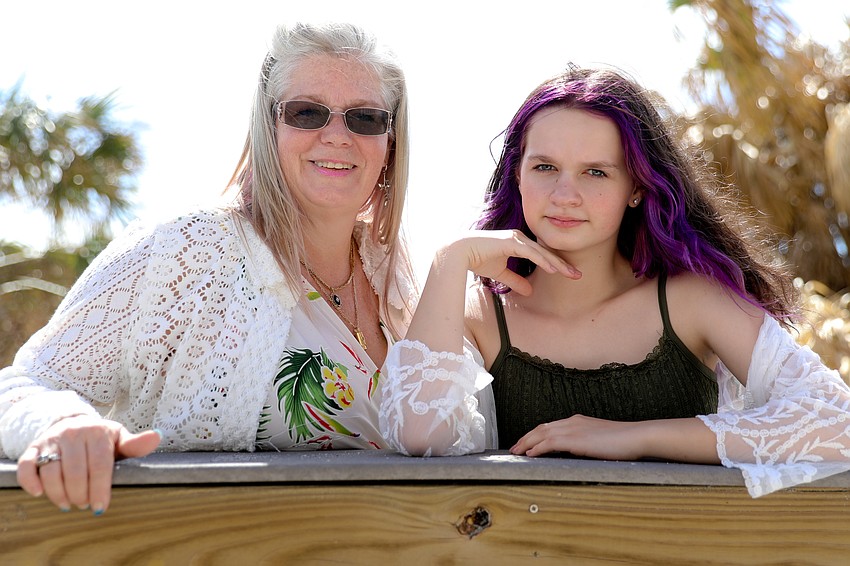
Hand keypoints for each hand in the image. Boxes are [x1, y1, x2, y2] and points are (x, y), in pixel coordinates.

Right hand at [16, 415, 161, 513]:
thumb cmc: (101, 438)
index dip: (100, 487)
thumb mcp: (119, 439)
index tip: (101, 506)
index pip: (99, 464)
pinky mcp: (33, 448)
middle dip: (80, 494)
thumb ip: (136, 444)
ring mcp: (51, 440)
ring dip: (59, 494)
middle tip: (85, 505)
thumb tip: (157, 436)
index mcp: (97, 432)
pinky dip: (31, 482)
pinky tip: (40, 494)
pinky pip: (27, 466)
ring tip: (68, 504)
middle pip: (75, 471)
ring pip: (51, 472)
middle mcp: (73, 433)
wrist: (73, 423)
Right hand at [450, 230, 579, 294]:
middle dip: (563, 264)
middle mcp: (519, 238)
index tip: (569, 275)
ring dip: (557, 263)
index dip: (556, 265)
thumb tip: (530, 292)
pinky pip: (530, 252)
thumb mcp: (500, 274)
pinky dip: (542, 260)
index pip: (542, 255)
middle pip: (546, 253)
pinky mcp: (510, 242)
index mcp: (518, 243)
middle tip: (578, 275)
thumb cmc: (477, 259)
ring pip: (541, 252)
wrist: (459, 252)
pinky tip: (553, 268)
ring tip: (570, 274)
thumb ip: (515, 281)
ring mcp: (515, 239)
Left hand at [510, 415, 646, 459]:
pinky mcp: (576, 439)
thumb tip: (575, 453)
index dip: (534, 434)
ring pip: (541, 434)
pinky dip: (537, 447)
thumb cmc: (623, 441)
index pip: (549, 426)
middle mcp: (572, 422)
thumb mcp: (599, 440)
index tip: (525, 443)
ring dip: (526, 443)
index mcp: (577, 421)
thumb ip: (585, 444)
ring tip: (516, 452)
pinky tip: (530, 454)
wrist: (636, 437)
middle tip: (514, 448)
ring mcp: (573, 429)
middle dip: (525, 438)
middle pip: (541, 428)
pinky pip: (550, 443)